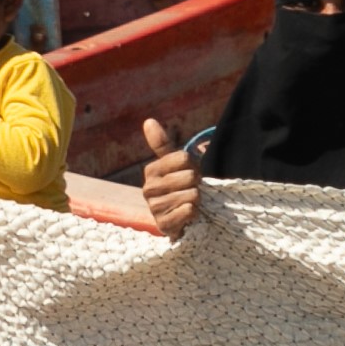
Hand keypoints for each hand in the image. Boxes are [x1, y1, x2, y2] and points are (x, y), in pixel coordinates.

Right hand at [139, 120, 200, 238]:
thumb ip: (162, 144)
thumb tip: (148, 120)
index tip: (189, 173)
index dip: (194, 166)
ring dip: (196, 200)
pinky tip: (187, 215)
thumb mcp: (173, 164)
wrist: (178, 219)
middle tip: (189, 190)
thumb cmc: (178, 187)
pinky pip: (188, 211)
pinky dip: (193, 213)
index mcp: (151, 170)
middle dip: (196, 184)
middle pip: (190, 177)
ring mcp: (154, 208)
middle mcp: (148, 188)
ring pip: (192, 195)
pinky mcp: (163, 224)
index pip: (185, 158)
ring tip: (188, 203)